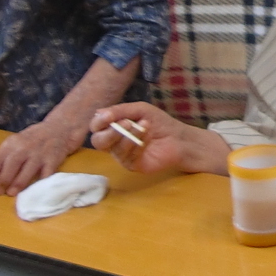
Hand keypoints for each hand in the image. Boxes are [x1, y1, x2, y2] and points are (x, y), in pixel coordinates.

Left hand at [0, 118, 81, 194]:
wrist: (58, 129)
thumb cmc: (32, 140)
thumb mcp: (14, 144)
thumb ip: (1, 159)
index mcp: (12, 143)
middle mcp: (25, 147)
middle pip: (11, 164)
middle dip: (3, 180)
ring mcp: (39, 154)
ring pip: (27, 169)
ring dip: (19, 183)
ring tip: (11, 193)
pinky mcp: (53, 160)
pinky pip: (46, 173)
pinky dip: (40, 183)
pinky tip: (34, 191)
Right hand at [89, 101, 226, 176]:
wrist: (178, 138)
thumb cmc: (160, 123)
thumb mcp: (141, 110)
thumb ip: (121, 110)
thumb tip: (100, 112)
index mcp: (115, 126)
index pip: (96, 126)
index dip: (98, 122)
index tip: (108, 116)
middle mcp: (115, 141)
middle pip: (97, 141)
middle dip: (109, 132)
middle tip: (127, 124)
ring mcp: (122, 154)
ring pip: (111, 148)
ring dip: (126, 136)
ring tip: (143, 128)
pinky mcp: (131, 165)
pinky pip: (124, 157)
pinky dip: (133, 146)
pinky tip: (145, 140)